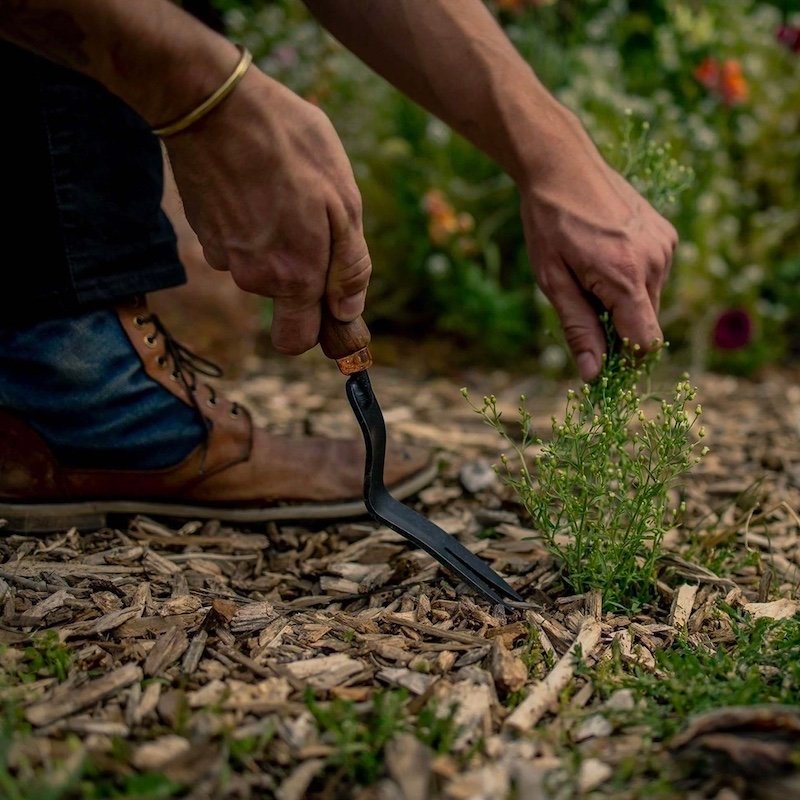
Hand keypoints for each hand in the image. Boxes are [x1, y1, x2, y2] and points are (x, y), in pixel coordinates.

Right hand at [163, 67, 370, 354]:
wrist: (213, 104)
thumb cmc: (291, 146)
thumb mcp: (344, 201)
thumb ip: (349, 266)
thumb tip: (348, 311)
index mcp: (294, 276)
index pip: (297, 341)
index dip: (316, 329)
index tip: (329, 308)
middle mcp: (254, 278)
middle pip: (284, 298)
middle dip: (302, 273)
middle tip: (312, 221)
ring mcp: (223, 256)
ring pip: (261, 266)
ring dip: (278, 240)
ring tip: (283, 190)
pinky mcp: (203, 232)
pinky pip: (237, 243)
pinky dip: (250, 223)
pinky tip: (255, 184)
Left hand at [519, 121, 676, 381]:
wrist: (562, 166)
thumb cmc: (550, 224)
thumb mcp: (553, 282)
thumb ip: (578, 329)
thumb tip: (594, 374)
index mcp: (626, 278)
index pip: (645, 342)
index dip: (626, 360)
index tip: (602, 361)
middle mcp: (655, 262)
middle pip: (647, 323)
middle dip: (618, 328)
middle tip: (582, 304)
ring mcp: (665, 245)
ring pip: (651, 300)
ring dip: (624, 302)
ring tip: (590, 272)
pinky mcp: (666, 234)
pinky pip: (654, 274)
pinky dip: (632, 279)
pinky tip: (605, 256)